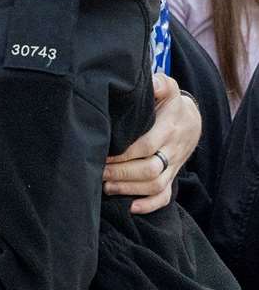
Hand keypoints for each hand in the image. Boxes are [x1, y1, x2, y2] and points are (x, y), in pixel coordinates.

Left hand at [102, 74, 199, 212]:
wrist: (191, 119)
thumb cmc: (170, 103)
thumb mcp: (167, 88)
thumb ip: (160, 83)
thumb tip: (152, 82)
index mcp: (169, 128)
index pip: (145, 145)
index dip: (123, 153)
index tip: (103, 153)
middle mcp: (173, 150)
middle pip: (149, 169)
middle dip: (121, 173)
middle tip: (98, 171)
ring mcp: (174, 165)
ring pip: (155, 185)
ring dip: (129, 189)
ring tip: (106, 186)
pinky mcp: (172, 176)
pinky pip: (166, 196)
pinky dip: (149, 205)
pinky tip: (131, 207)